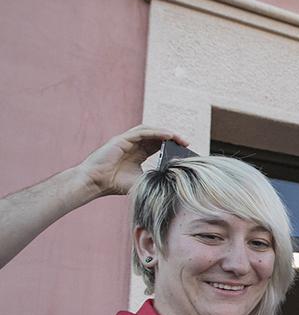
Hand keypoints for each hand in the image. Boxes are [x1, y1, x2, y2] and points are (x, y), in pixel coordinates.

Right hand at [72, 126, 188, 197]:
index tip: (185, 150)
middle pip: (156, 136)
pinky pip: (142, 132)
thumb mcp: (141, 180)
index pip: (157, 145)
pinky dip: (156, 132)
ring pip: (150, 131)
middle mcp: (133, 145)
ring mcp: (127, 140)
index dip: (171, 145)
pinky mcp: (122, 139)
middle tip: (187, 143)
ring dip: (166, 133)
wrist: (95, 183)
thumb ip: (154, 176)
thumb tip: (173, 179)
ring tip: (180, 138)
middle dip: (172, 138)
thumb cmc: (115, 184)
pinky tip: (168, 135)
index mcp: (138, 153)